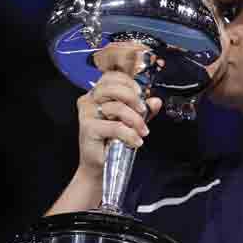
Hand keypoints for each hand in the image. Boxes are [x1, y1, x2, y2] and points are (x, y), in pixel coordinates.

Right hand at [74, 42, 164, 173]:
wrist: (99, 165)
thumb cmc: (112, 141)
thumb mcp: (131, 122)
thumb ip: (143, 110)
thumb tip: (156, 101)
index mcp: (97, 94)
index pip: (112, 76)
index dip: (130, 83)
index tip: (141, 95)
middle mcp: (89, 100)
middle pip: (112, 86)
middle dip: (133, 98)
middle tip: (143, 111)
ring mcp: (86, 113)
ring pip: (116, 106)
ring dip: (135, 119)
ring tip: (142, 131)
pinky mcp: (87, 128)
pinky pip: (114, 126)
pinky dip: (129, 134)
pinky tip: (135, 141)